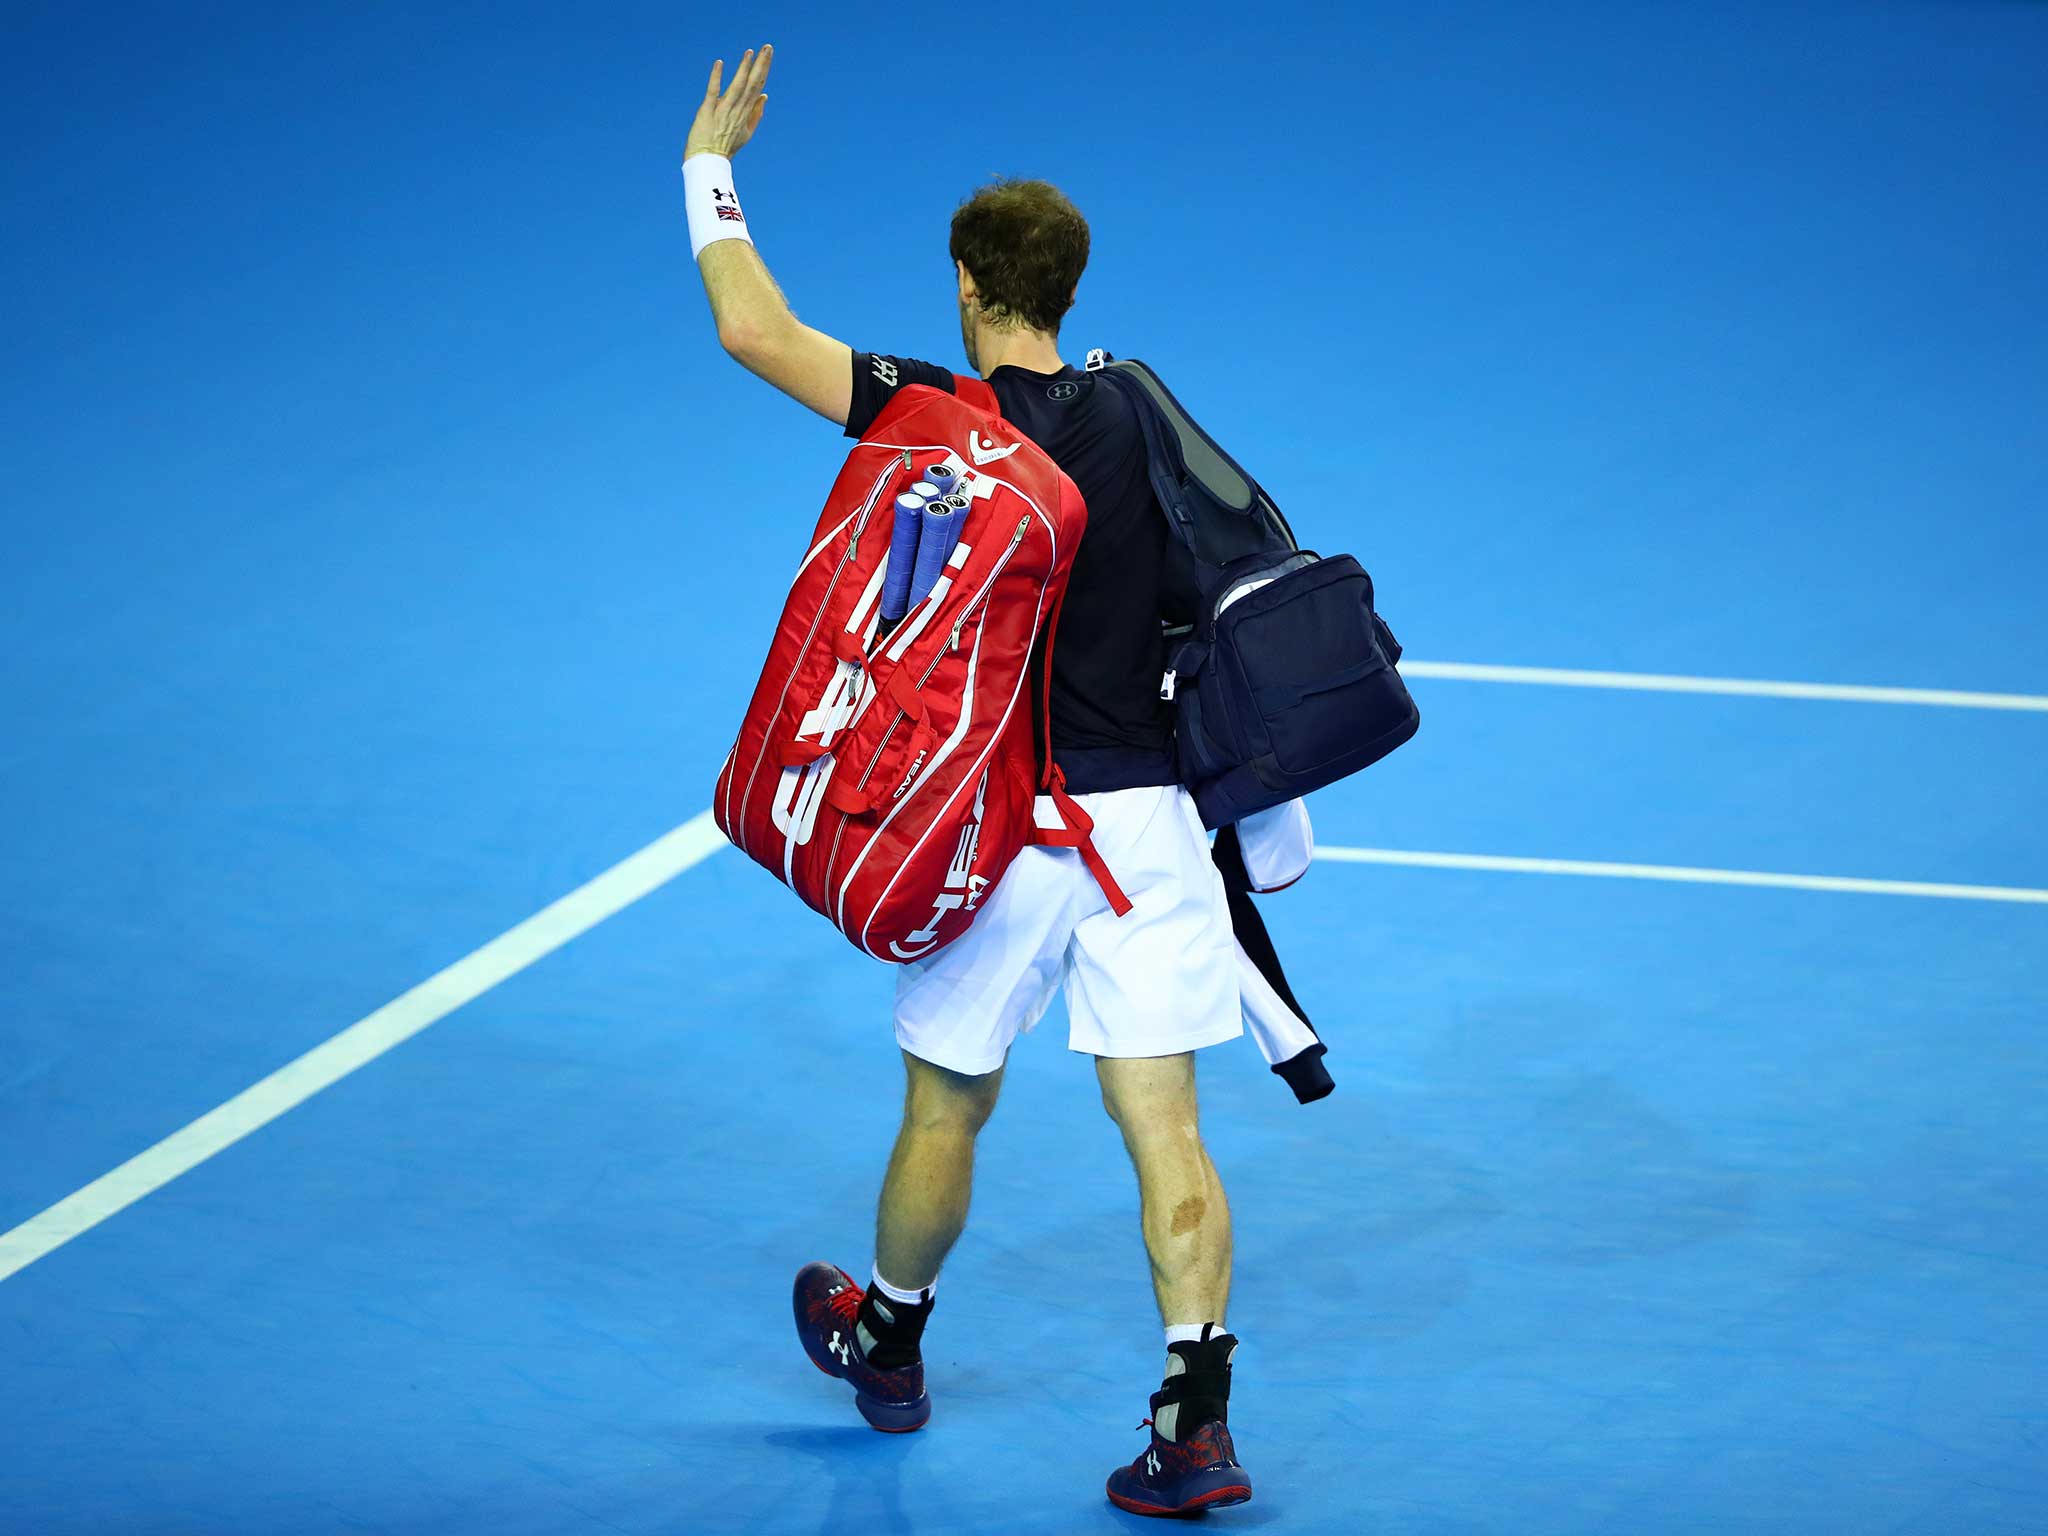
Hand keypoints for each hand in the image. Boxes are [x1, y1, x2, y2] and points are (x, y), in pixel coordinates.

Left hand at [684, 44, 772, 162]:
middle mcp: (737, 110)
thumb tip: (765, 96)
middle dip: (760, 65)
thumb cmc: (726, 147)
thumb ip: (756, 113)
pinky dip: (717, 77)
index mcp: (746, 113)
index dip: (763, 69)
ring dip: (743, 68)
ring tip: (749, 52)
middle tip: (767, 47)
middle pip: (752, 84)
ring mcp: (723, 110)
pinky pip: (713, 91)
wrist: (709, 161)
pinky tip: (720, 63)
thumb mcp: (746, 132)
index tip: (768, 53)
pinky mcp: (708, 110)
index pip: (758, 86)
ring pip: (737, 86)